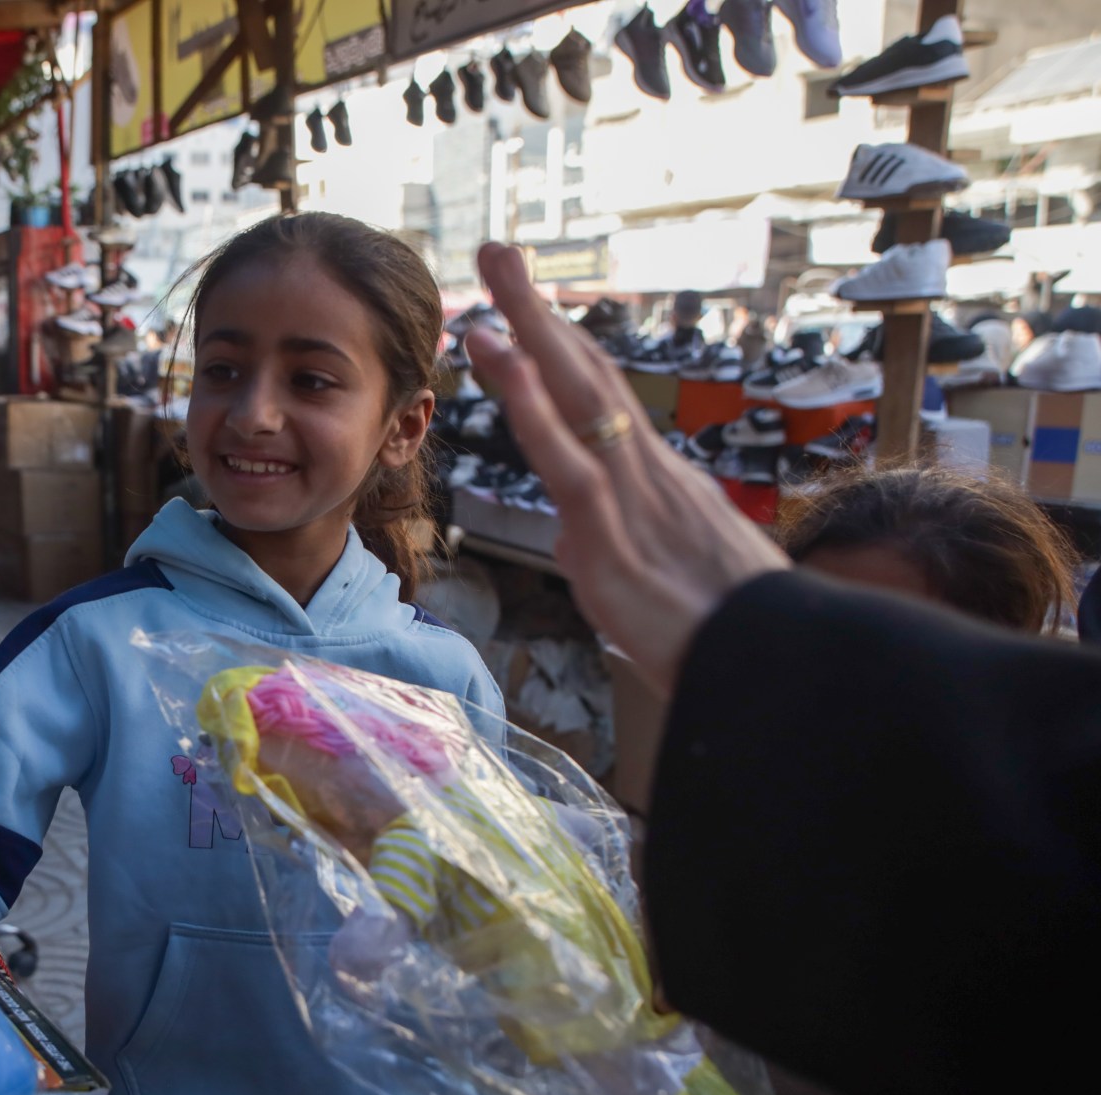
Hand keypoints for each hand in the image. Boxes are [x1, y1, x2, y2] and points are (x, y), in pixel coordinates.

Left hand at [465, 242, 787, 693]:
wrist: (773, 671)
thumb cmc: (730, 644)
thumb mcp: (669, 591)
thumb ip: (623, 561)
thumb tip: (584, 552)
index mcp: (657, 486)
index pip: (602, 405)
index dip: (564, 353)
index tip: (532, 311)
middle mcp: (645, 473)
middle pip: (587, 373)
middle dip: (540, 311)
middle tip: (501, 252)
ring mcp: (630, 495)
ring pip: (573, 395)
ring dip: (528, 327)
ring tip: (493, 269)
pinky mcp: (612, 533)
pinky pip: (563, 457)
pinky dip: (527, 403)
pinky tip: (498, 356)